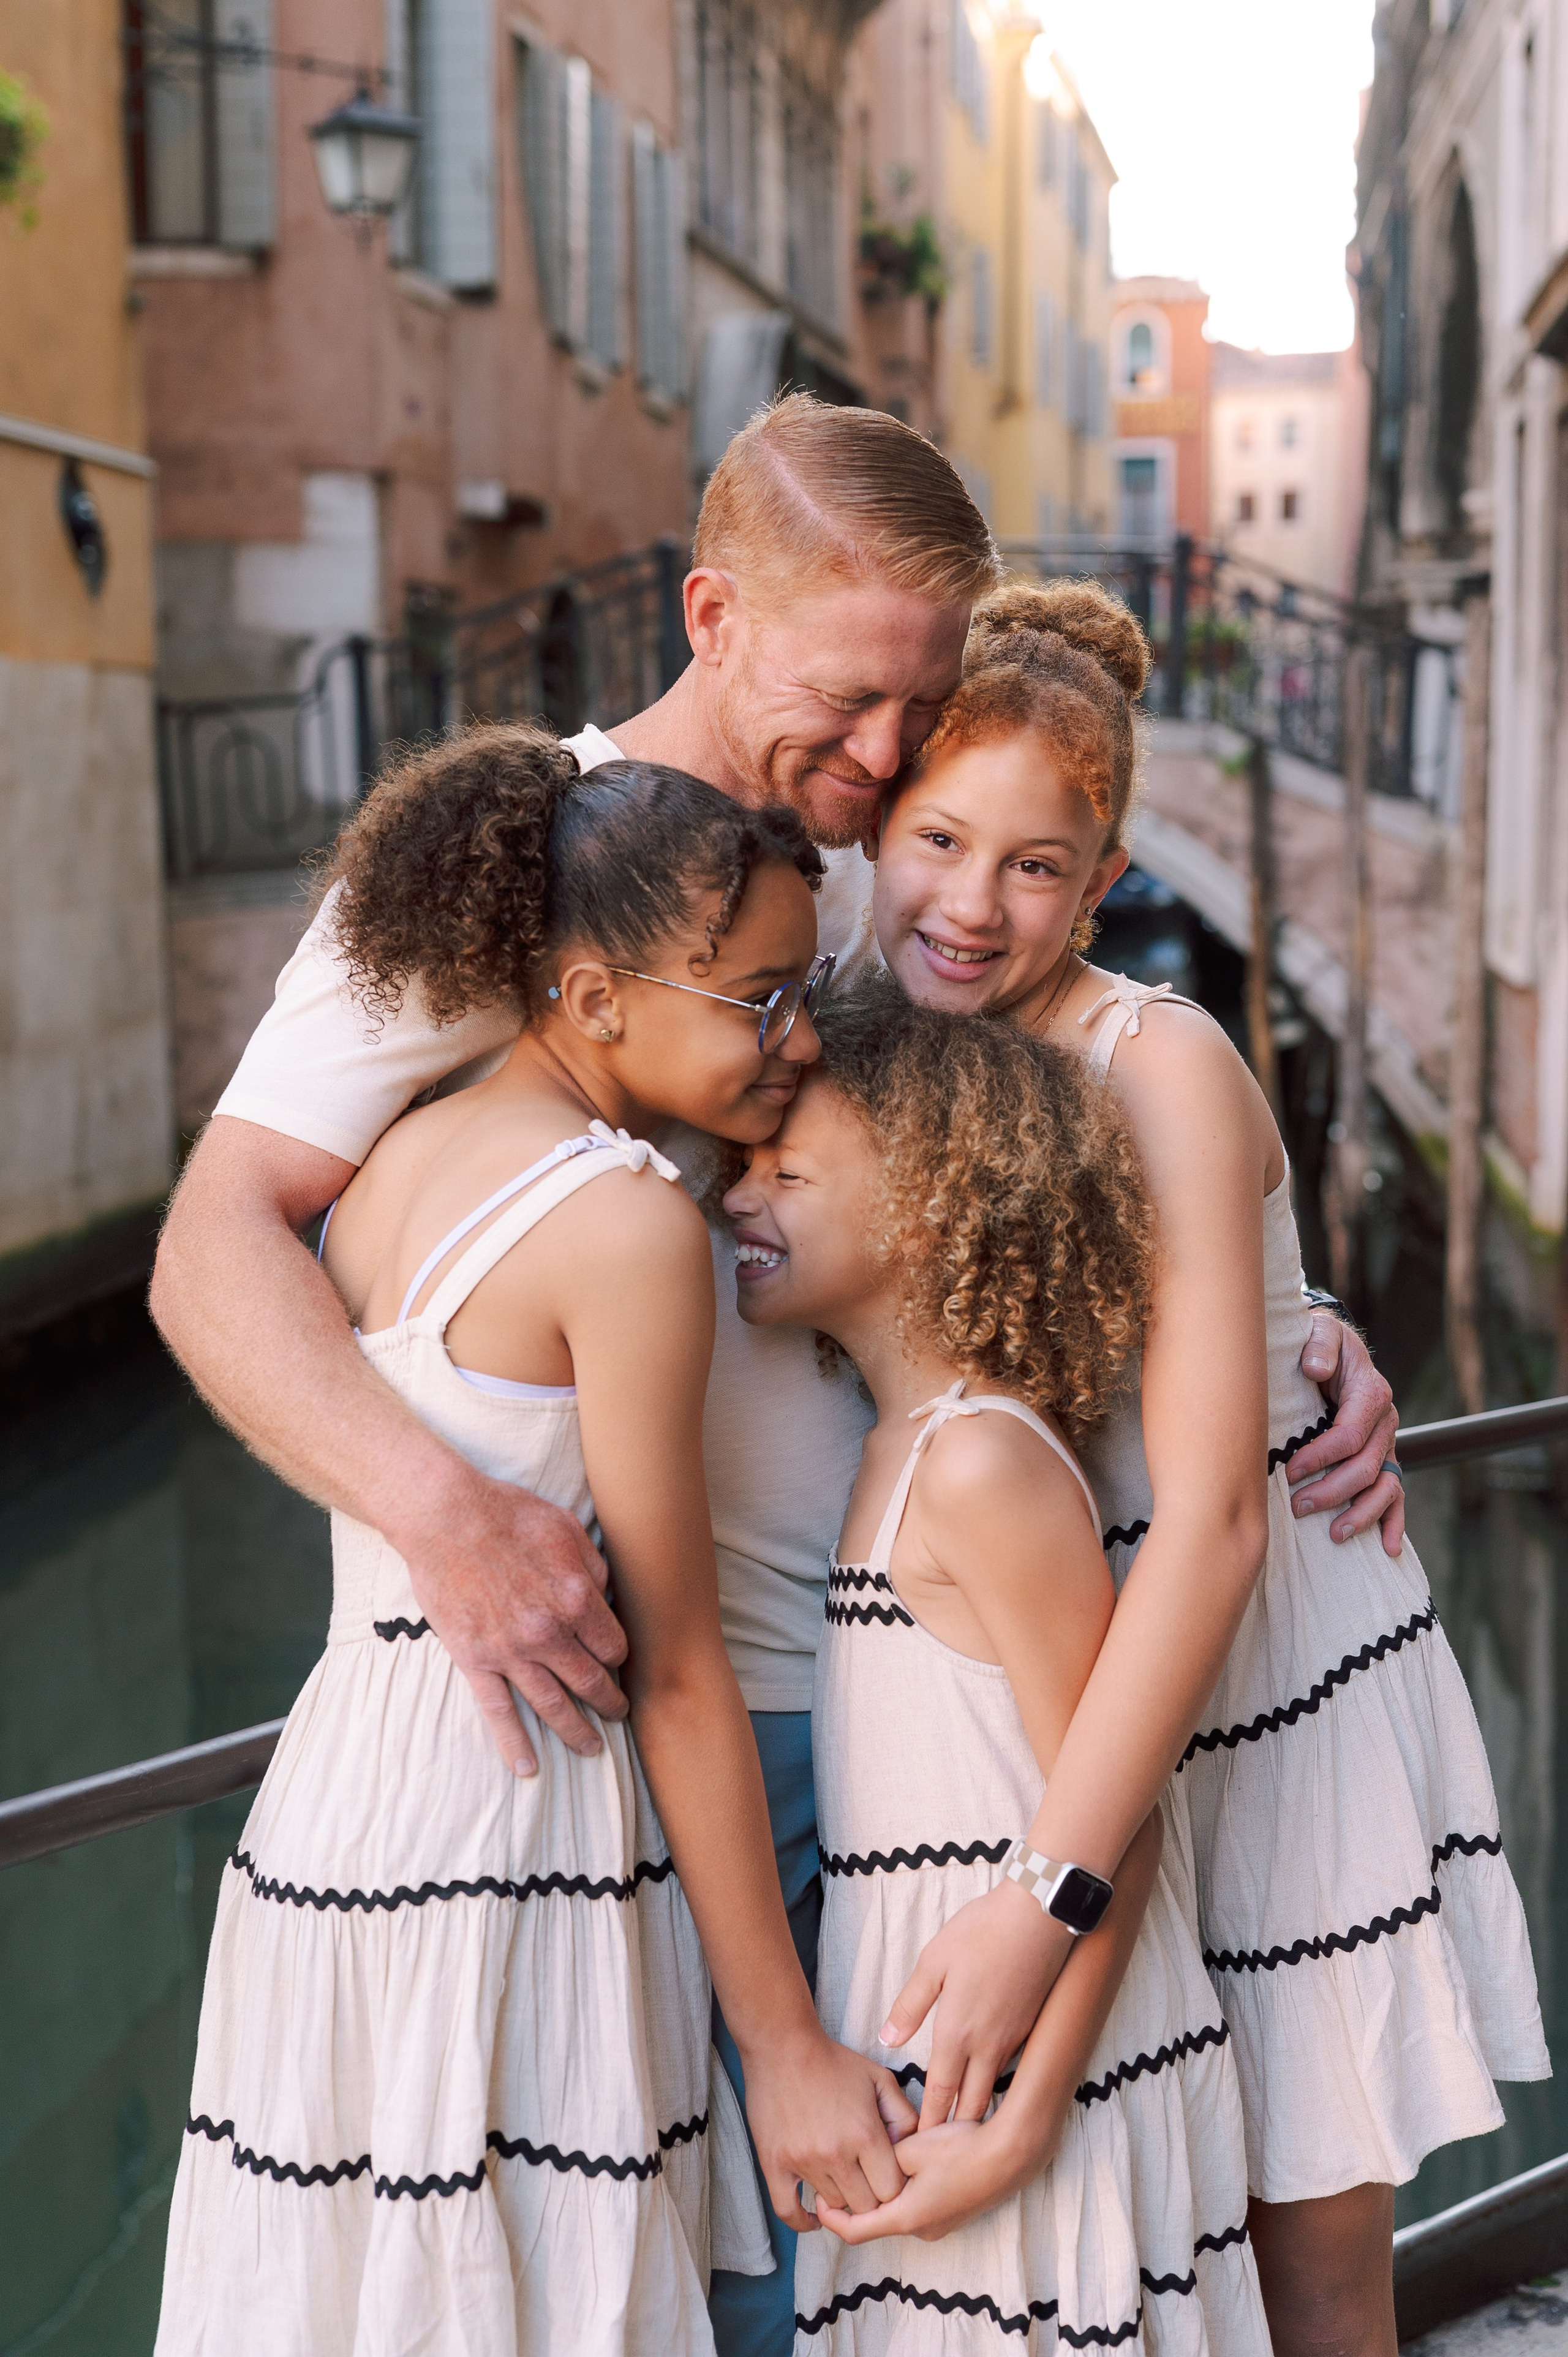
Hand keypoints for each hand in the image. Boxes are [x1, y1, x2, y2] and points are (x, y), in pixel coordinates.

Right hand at [395, 1461, 628, 1774]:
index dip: (618, 1656)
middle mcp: (549, 1632)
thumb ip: (594, 1567)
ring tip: (591, 1748)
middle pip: (590, 1681)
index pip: (613, 1645)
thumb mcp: (567, 1528)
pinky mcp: (475, 1659)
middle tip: (619, 1714)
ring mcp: (511, 1651)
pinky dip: (514, 1742)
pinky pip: (498, 1710)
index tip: (615, 1661)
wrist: (444, 1517)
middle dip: (609, 1702)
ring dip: (575, 1730)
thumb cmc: (506, 1514)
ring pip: (552, 1704)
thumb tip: (605, 1597)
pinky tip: (527, 1767)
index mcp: (577, 1598)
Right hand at [743, 2027, 918, 2231]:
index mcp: (865, 2133)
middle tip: (866, 2180)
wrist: (782, 2046)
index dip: (894, 2187)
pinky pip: (788, 2212)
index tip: (888, 2176)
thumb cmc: (834, 2062)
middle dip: (871, 2197)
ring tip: (841, 2178)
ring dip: (840, 2198)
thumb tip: (912, 2152)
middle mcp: (836, 2154)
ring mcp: (802, 2162)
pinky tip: (814, 2216)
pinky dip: (803, 2221)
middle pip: (865, 2207)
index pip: (892, 2191)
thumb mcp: (880, 2079)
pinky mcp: (774, 2164)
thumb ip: (904, 2116)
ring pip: (832, 2207)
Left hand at [816, 2115, 1035, 2245]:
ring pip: (899, 2211)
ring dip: (884, 2192)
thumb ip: (884, 2159)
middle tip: (843, 2170)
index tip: (817, 2197)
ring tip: (876, 2159)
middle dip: (858, 2199)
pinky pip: (919, 2206)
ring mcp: (941, 2225)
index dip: (831, 2217)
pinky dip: (905, 2190)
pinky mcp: (954, 2213)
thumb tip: (870, 2162)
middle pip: (877, 2221)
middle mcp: (922, 2230)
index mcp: (906, 2218)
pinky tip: (909, 2161)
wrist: (1010, 2155)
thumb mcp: (913, 2147)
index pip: (855, 2231)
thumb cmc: (961, 2149)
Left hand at [878, 1880, 1071, 2128]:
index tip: (917, 2148)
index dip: (928, 2124)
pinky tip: (992, 2091)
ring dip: (977, 2116)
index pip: (940, 2092)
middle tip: (940, 2159)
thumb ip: (910, 2004)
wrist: (1039, 1916)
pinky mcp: (1029, 2028)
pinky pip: (1010, 2071)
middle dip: (954, 2134)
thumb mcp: (934, 1961)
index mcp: (956, 2031)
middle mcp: (986, 2045)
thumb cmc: (981, 1932)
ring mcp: (1012, 2039)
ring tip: (963, 2138)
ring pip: (993, 2092)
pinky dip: (999, 2090)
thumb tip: (887, 2039)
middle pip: (970, 2105)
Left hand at [1287, 1313, 1403, 1554]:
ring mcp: (1387, 1444)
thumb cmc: (1322, 1344)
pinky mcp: (1384, 1459)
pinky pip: (1395, 1495)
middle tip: (1298, 1507)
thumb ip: (1319, 1346)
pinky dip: (1393, 1522)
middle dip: (1332, 1491)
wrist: (1336, 1349)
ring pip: (1385, 1488)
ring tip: (1334, 1534)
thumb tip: (1314, 1368)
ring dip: (1361, 1514)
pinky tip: (1387, 1548)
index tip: (1289, 1472)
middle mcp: (1385, 1423)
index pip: (1348, 1436)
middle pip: (1365, 1468)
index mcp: (1371, 1394)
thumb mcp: (1321, 1332)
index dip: (1320, 1457)